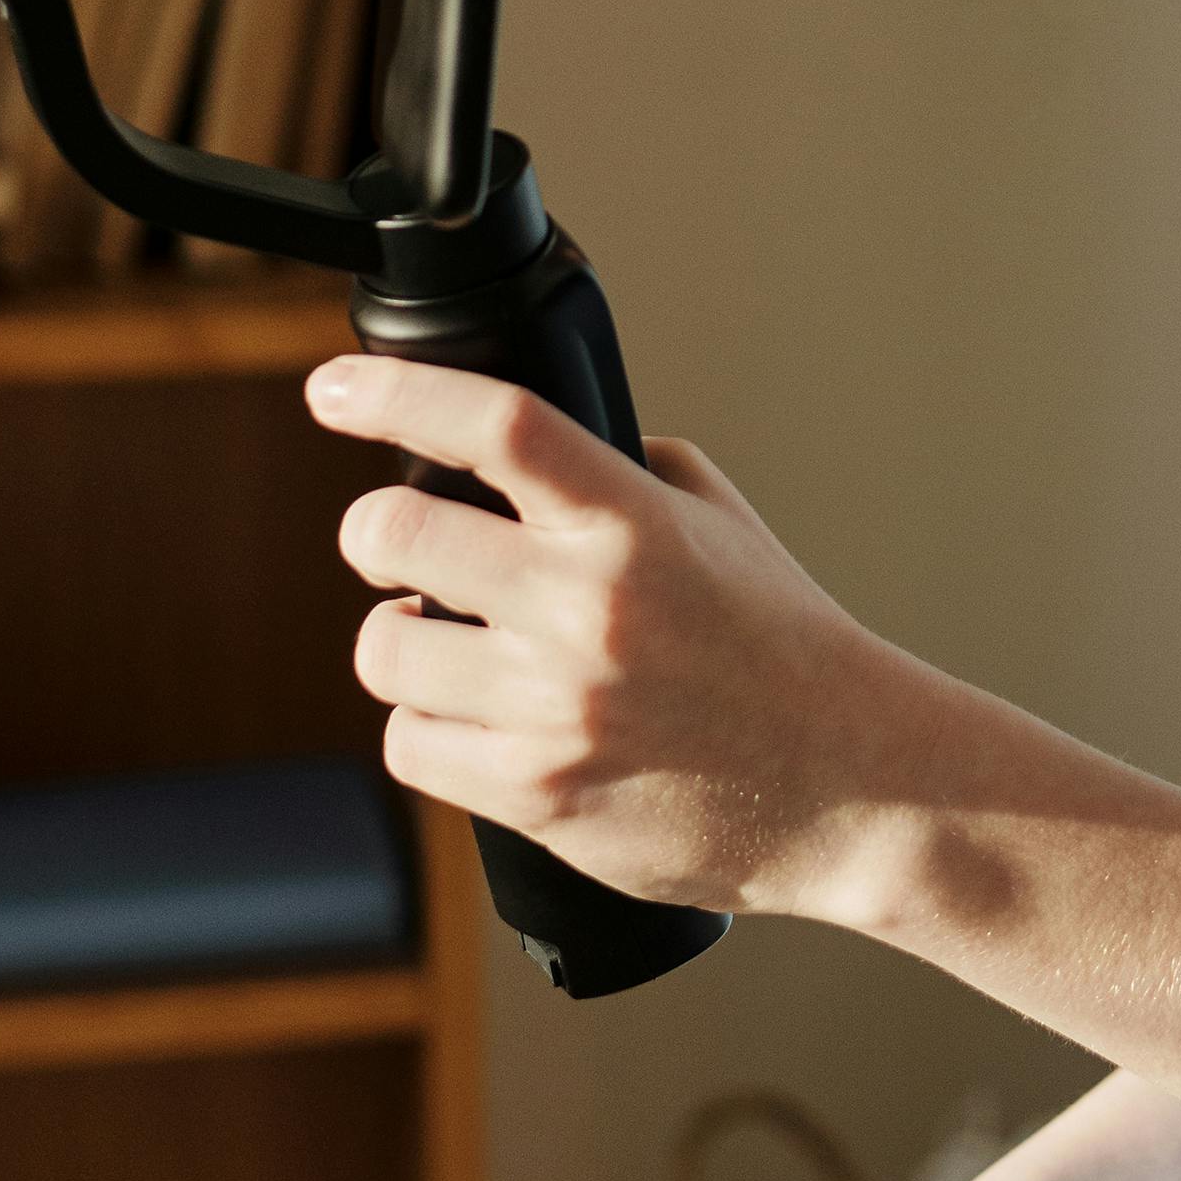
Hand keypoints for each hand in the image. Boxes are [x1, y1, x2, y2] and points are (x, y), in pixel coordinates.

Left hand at [305, 355, 898, 918]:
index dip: (396, 393)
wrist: (846, 782)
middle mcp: (585, 609)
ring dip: (402, 637)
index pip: (496, 426)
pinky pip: (411, 744)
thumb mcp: (720, 522)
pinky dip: (427, 724)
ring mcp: (554, 707)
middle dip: (376, 532)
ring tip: (450, 640)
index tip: (334, 386)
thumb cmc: (783, 644)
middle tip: (396, 540)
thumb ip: (624, 473)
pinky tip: (474, 714)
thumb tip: (524, 454)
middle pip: (396, 534)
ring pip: (385, 649)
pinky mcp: (535, 794)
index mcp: (632, 523)